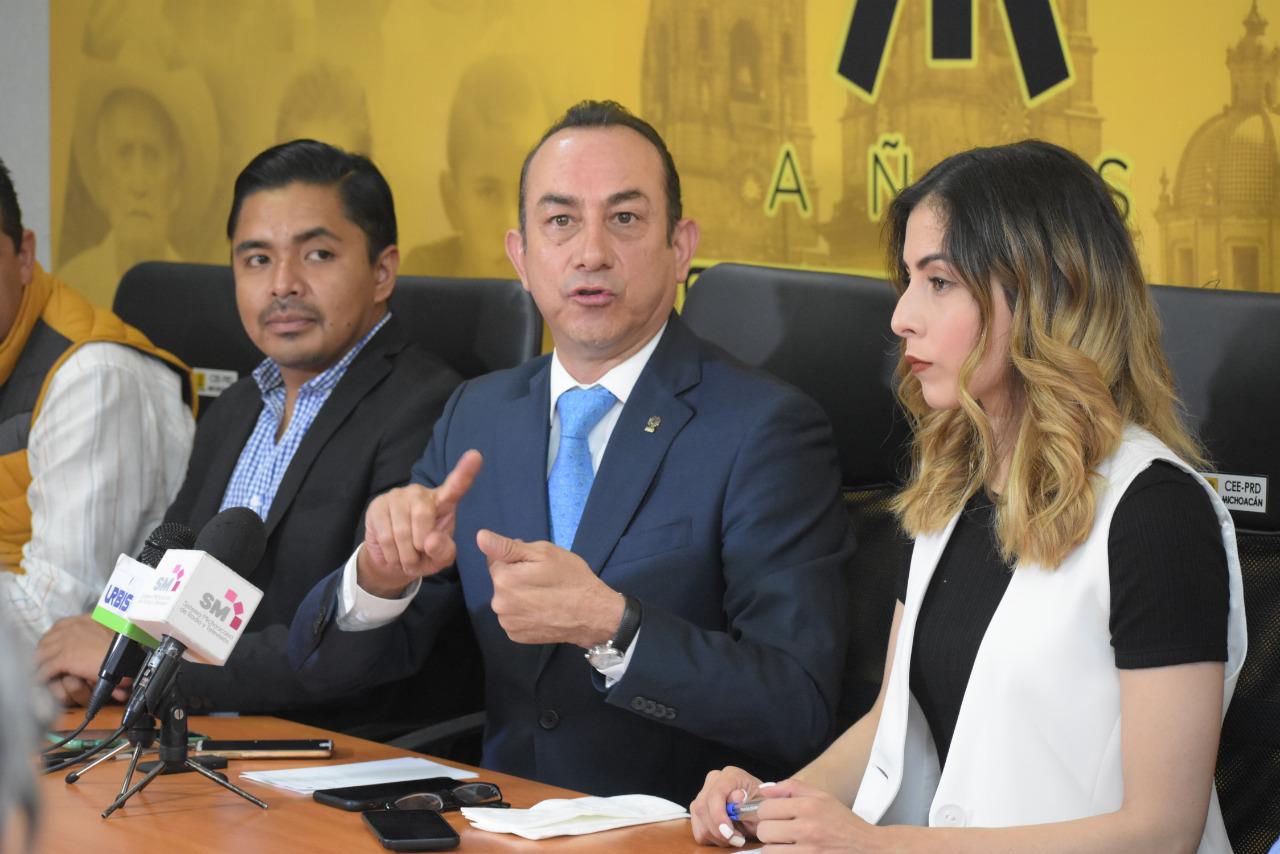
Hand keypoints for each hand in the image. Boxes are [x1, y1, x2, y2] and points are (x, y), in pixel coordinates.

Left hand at [35, 615, 120, 705]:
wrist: (125, 658)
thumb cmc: (123, 645)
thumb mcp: (113, 629)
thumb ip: (102, 629)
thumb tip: (101, 626)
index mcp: (83, 620)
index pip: (59, 626)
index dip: (54, 638)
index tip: (55, 646)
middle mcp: (70, 628)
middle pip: (46, 639)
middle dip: (44, 650)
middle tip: (45, 660)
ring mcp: (65, 643)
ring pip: (41, 654)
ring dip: (40, 663)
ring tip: (42, 671)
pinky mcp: (63, 659)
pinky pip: (45, 669)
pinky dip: (43, 676)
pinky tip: (44, 680)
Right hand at [359, 450, 482, 596]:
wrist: (392, 559)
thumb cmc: (424, 554)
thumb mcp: (440, 558)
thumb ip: (444, 551)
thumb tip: (430, 541)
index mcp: (443, 501)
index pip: (456, 486)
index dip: (465, 471)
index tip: (475, 455)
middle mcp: (420, 493)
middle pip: (423, 516)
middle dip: (420, 546)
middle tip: (418, 557)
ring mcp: (397, 496)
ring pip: (402, 532)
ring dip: (405, 556)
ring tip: (406, 558)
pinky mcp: (377, 505)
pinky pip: (385, 537)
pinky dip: (391, 555)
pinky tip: (392, 554)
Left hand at [476, 530, 624, 647]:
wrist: (593, 614)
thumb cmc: (571, 578)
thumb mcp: (544, 553)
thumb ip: (508, 547)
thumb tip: (480, 537)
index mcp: (503, 579)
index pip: (495, 559)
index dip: (516, 558)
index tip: (536, 565)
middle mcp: (498, 603)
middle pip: (500, 581)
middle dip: (517, 577)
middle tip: (543, 579)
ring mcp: (507, 623)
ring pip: (506, 600)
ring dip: (519, 596)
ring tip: (544, 596)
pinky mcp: (516, 636)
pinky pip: (513, 617)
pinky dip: (523, 613)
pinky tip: (541, 611)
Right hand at [689, 766, 765, 847]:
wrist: (758, 811)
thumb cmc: (761, 807)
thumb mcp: (762, 806)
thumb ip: (750, 802)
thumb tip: (738, 796)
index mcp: (730, 775)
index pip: (716, 793)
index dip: (719, 815)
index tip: (729, 833)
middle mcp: (713, 781)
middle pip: (703, 808)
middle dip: (719, 830)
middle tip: (738, 840)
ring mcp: (703, 795)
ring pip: (698, 820)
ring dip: (716, 836)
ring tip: (735, 837)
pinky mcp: (697, 810)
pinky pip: (698, 829)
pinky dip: (711, 838)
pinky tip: (725, 836)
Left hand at [753, 778, 880, 850]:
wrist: (867, 848)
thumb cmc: (843, 823)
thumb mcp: (822, 796)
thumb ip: (791, 788)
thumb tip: (764, 789)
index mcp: (809, 807)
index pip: (765, 809)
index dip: (766, 812)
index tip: (773, 815)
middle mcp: (808, 829)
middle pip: (763, 830)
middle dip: (768, 830)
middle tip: (780, 831)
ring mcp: (809, 851)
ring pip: (768, 850)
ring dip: (774, 847)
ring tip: (786, 844)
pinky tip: (792, 851)